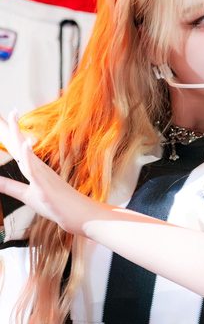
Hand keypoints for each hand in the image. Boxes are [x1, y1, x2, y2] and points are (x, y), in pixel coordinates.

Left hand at [0, 111, 101, 234]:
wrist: (76, 213)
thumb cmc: (55, 204)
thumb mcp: (26, 195)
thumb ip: (9, 187)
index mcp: (32, 167)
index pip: (15, 146)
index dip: (7, 132)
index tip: (2, 118)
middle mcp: (37, 166)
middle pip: (19, 142)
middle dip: (10, 126)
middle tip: (8, 110)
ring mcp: (41, 173)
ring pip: (26, 151)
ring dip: (18, 134)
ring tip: (12, 117)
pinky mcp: (44, 184)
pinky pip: (35, 169)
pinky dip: (29, 155)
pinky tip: (25, 144)